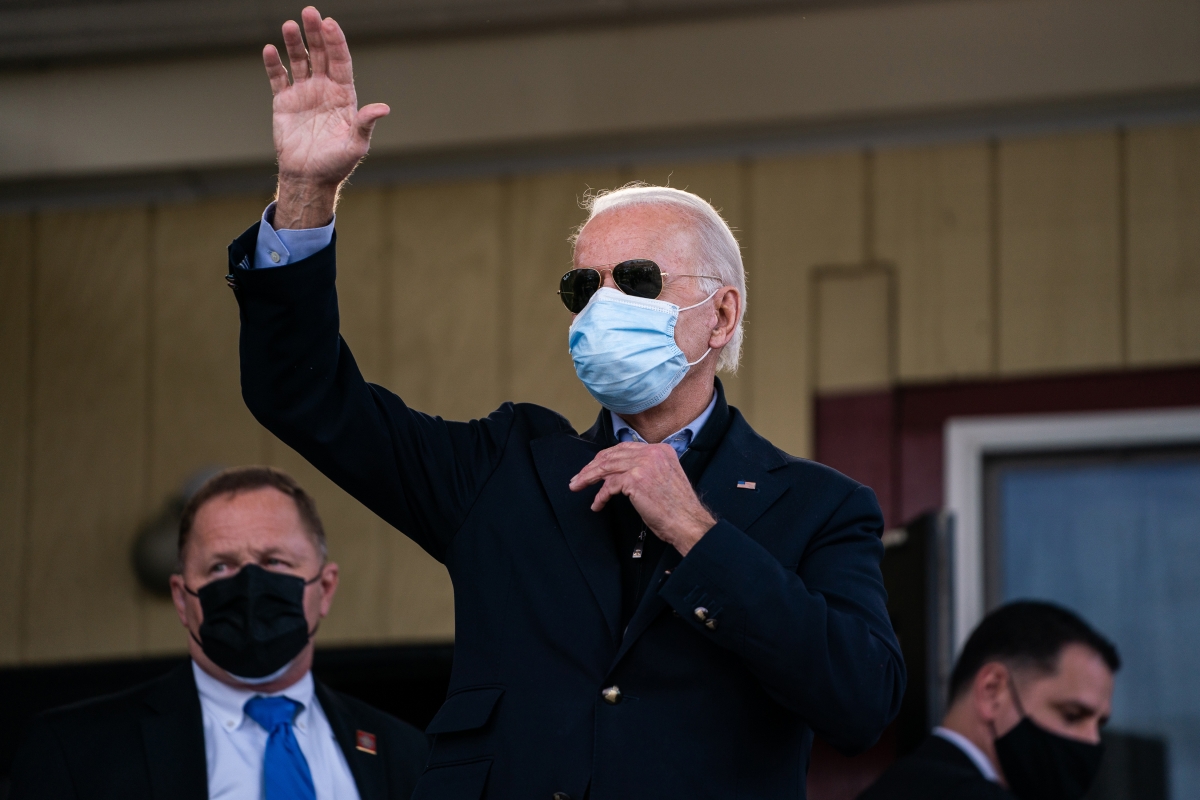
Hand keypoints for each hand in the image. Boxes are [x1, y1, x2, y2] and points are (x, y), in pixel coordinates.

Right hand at [263, 7, 389, 227]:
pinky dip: (274, 64)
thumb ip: (365, 124)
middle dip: (315, 33)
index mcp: (343, 95)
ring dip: (294, 43)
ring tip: (290, 25)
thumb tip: (383, 108)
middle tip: (310, 12)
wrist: (309, 177)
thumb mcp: (356, 145)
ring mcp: (303, 93)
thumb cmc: (337, 163)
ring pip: (299, 61)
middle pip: (320, 54)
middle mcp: (324, 89)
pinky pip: (278, 78)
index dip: (336, 42)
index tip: (330, 23)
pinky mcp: (284, 102)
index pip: (340, 61)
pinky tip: (270, 49)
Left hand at [569, 443, 715, 555]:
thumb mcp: (664, 478)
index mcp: (661, 449)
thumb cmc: (677, 508)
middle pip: (612, 456)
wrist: (688, 522)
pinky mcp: (635, 480)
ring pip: (606, 467)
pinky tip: (597, 504)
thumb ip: (647, 468)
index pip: (624, 448)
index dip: (605, 457)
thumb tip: (619, 473)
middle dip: (592, 467)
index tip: (593, 467)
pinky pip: (609, 486)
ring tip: (577, 486)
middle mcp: (652, 452)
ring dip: (588, 478)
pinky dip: (600, 496)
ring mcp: (643, 464)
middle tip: (579, 477)